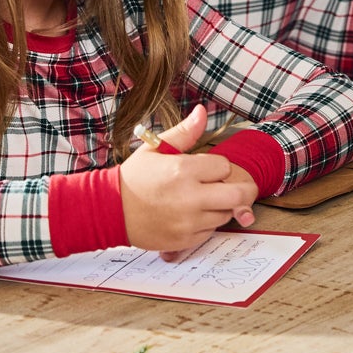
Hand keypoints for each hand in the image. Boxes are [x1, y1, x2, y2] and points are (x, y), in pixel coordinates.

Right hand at [119, 104, 257, 254]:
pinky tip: (194, 214)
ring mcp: (188, 222)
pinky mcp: (184, 240)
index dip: (220, 166)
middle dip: (242, 188)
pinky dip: (209, 223)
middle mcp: (189, 197)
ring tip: (206, 199)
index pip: (226, 166)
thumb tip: (202, 111)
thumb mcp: (156, 148)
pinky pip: (211, 232)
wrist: (111, 210)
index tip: (209, 168)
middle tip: (234, 185)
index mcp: (183, 170)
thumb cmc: (135, 177)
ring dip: (223, 206)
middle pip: (238, 194)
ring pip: (226, 214)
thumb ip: (184, 132)